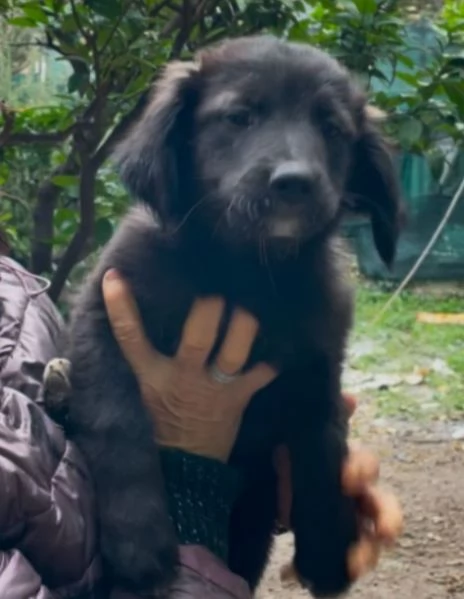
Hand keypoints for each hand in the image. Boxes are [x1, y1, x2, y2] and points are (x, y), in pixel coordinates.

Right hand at [102, 269, 276, 461]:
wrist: (186, 463)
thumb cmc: (163, 419)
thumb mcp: (146, 387)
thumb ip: (146, 356)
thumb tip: (145, 316)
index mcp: (153, 374)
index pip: (130, 337)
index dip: (121, 306)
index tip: (115, 277)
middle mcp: (184, 376)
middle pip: (198, 338)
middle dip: (209, 311)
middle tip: (215, 291)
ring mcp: (214, 387)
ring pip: (234, 352)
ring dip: (244, 327)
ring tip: (247, 307)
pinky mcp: (238, 397)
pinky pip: (261, 373)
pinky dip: (272, 360)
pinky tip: (281, 344)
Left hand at [277, 394, 402, 583]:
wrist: (240, 472)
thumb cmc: (273, 444)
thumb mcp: (290, 425)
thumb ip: (318, 415)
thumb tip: (350, 400)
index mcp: (340, 462)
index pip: (364, 464)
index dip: (362, 471)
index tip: (346, 479)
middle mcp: (346, 491)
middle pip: (379, 504)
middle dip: (385, 517)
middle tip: (382, 532)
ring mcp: (336, 516)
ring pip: (366, 535)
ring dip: (368, 550)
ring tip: (355, 563)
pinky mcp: (321, 537)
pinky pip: (340, 554)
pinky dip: (336, 563)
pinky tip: (309, 570)